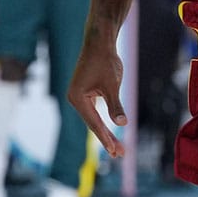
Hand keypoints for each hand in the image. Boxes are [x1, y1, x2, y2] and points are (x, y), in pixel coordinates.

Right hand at [66, 41, 126, 157]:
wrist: (100, 42)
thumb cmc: (105, 61)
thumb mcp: (112, 84)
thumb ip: (115, 105)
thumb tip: (122, 123)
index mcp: (77, 98)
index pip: (93, 123)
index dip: (105, 138)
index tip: (115, 151)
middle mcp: (75, 99)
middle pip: (93, 124)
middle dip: (107, 139)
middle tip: (120, 154)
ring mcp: (80, 97)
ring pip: (94, 120)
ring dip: (106, 132)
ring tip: (118, 148)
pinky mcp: (85, 93)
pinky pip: (94, 112)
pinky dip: (104, 121)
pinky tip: (111, 131)